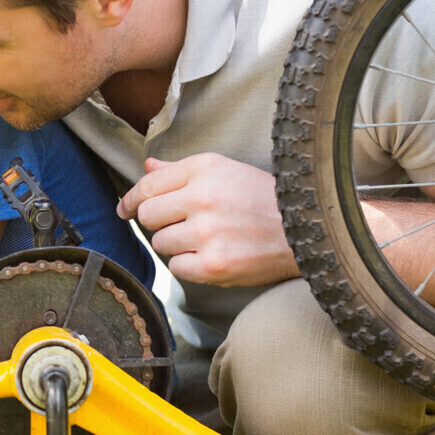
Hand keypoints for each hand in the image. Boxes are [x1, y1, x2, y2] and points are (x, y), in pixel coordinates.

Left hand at [116, 154, 297, 286]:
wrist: (309, 229)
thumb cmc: (264, 199)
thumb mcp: (224, 171)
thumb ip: (180, 171)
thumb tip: (146, 167)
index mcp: (202, 169)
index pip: (146, 186)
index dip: (130, 200)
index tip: (125, 209)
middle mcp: (202, 197)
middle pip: (147, 215)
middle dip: (158, 223)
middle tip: (182, 225)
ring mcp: (207, 232)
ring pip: (160, 243)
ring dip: (175, 245)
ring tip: (205, 239)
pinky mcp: (214, 264)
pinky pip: (177, 268)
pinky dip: (189, 266)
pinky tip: (212, 256)